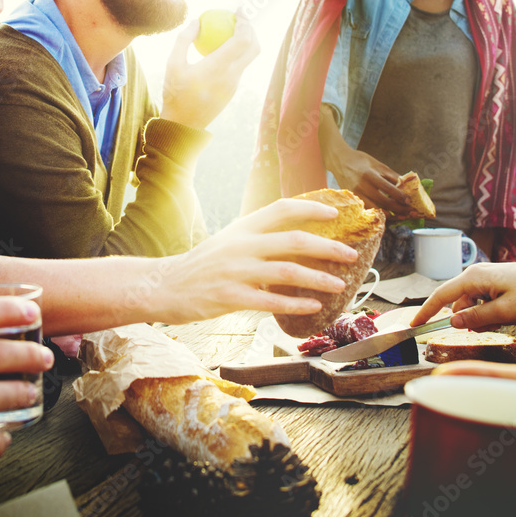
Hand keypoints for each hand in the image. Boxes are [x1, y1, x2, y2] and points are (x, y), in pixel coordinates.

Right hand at [160, 14, 258, 128]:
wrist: (184, 123)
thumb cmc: (175, 92)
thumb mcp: (173, 64)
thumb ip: (184, 39)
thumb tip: (197, 20)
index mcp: (218, 67)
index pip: (242, 40)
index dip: (245, 22)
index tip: (239, 10)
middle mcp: (232, 75)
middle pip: (254, 47)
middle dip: (252, 29)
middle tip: (240, 17)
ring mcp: (235, 84)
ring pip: (250, 57)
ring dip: (247, 40)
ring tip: (233, 29)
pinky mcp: (234, 89)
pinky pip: (241, 66)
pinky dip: (238, 52)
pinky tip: (224, 47)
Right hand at [160, 198, 359, 321]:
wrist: (164, 285)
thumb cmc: (204, 264)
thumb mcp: (230, 240)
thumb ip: (260, 236)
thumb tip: (298, 236)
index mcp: (244, 227)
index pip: (282, 208)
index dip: (311, 209)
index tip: (336, 215)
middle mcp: (242, 244)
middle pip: (294, 241)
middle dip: (328, 248)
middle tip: (351, 256)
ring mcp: (236, 271)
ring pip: (287, 272)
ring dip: (318, 279)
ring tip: (339, 285)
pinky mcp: (230, 297)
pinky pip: (270, 301)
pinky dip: (295, 304)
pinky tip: (313, 307)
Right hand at [334, 149, 413, 214]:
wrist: (339, 160)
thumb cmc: (360, 161)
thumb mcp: (377, 164)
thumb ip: (391, 175)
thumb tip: (406, 185)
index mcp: (369, 175)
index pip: (387, 188)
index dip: (400, 196)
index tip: (409, 201)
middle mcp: (362, 186)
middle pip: (383, 201)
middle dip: (398, 208)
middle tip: (409, 212)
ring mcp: (355, 194)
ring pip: (374, 209)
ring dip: (389, 214)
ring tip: (400, 216)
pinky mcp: (352, 199)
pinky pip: (367, 210)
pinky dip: (377, 213)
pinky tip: (386, 215)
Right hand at [410, 261, 515, 329]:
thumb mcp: (505, 311)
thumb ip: (476, 318)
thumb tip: (451, 322)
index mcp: (473, 277)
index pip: (440, 296)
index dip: (425, 312)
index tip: (412, 326)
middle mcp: (476, 275)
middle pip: (455, 302)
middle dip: (464, 320)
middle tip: (489, 325)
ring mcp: (486, 280)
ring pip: (471, 306)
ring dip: (480, 319)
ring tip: (507, 319)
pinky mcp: (496, 285)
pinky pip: (483, 304)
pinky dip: (489, 315)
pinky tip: (507, 317)